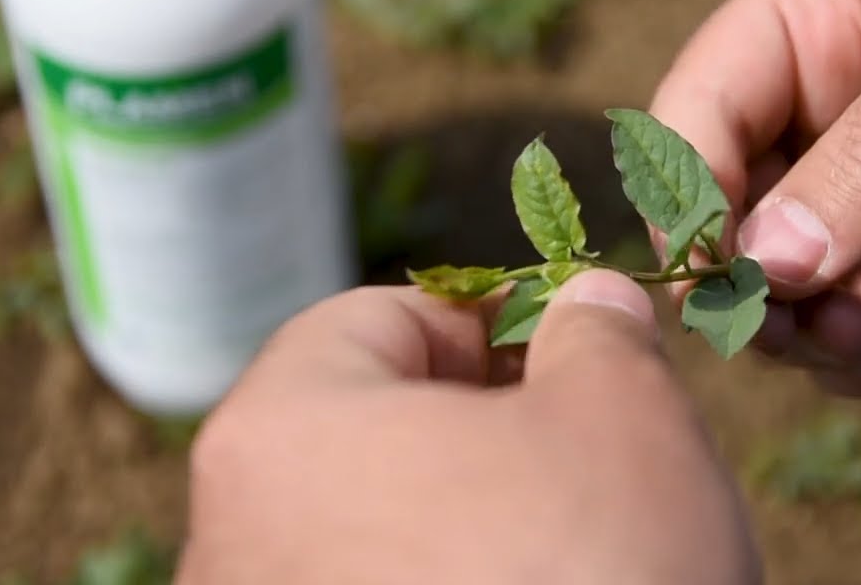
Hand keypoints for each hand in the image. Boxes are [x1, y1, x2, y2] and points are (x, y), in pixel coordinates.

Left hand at [176, 270, 760, 584]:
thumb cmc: (591, 579)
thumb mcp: (624, 417)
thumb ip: (596, 334)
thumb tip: (586, 303)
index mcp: (282, 429)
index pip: (379, 319)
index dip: (490, 321)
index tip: (571, 351)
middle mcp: (236, 539)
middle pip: (369, 427)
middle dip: (484, 423)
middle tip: (583, 444)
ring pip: (377, 527)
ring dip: (471, 515)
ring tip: (566, 545)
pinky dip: (453, 583)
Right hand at [651, 0, 860, 395]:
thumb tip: (766, 265)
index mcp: (813, 22)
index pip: (699, 110)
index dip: (689, 192)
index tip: (717, 270)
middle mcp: (827, 111)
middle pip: (725, 210)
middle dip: (741, 277)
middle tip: (785, 325)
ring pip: (781, 283)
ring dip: (795, 329)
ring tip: (857, 344)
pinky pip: (853, 327)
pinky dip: (851, 358)